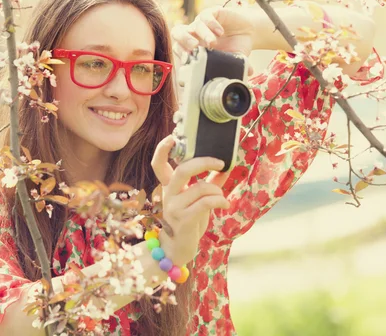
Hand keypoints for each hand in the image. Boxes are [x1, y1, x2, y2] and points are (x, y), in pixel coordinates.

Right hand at [151, 135, 229, 266]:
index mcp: (169, 185)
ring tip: (222, 197)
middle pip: (183, 170)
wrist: (178, 249)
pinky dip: (220, 200)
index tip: (173, 136)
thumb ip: (210, 181)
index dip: (162, 149)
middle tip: (220, 162)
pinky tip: (225, 204)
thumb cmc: (189, 219)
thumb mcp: (198, 198)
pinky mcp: (184, 220)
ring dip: (217, 190)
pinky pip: (206, 202)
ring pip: (201, 188)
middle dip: (203, 162)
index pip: (158, 163)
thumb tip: (227, 166)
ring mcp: (175, 207)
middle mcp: (169, 194)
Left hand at [171, 6, 255, 74]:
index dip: (181, 54)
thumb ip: (231, 68)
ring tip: (213, 42)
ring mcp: (203, 22)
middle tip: (195, 48)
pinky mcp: (213, 12)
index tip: (191, 61)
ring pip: (194, 25)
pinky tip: (220, 32)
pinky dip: (212, 24)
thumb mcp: (233, 60)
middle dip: (184, 40)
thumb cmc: (236, 48)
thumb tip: (241, 82)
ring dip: (202, 34)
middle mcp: (195, 34)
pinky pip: (206, 16)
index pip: (179, 48)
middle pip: (178, 33)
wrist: (248, 31)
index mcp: (194, 47)